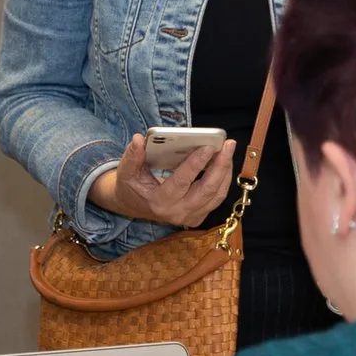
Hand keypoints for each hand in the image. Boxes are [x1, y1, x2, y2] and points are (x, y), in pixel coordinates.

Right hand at [89, 133, 236, 227]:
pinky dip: (223, 180)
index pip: (181, 182)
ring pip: (217, 195)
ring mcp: (190, 217)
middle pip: (207, 190)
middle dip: (220, 166)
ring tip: (228, 150)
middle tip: (228, 145)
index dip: (195, 165)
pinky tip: (225, 163)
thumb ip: (132, 155)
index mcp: (159, 202)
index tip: (208, 147)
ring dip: (225, 172)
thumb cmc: (131, 186)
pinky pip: (217, 198)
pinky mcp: (198, 216)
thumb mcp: (127, 171)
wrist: (134, 206)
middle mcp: (177, 213)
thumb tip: (139, 139)